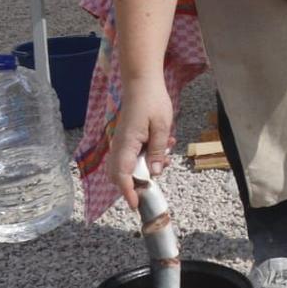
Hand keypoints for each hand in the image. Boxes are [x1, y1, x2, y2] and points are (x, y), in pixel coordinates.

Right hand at [108, 77, 175, 209]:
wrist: (142, 83)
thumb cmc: (152, 101)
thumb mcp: (162, 126)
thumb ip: (158, 150)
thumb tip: (155, 172)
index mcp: (126, 144)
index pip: (122, 175)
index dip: (127, 192)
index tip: (136, 205)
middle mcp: (119, 146)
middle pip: (119, 175)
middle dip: (136, 185)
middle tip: (156, 183)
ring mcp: (122, 143)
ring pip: (127, 167)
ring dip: (145, 169)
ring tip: (167, 156)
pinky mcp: (127, 140)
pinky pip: (132, 156)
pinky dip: (146, 158)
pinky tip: (164, 146)